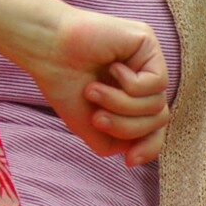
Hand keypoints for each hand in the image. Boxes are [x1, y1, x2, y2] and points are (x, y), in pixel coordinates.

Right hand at [15, 0, 170, 165]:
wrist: (46, 51)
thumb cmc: (63, 84)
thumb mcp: (92, 126)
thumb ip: (118, 142)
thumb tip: (140, 151)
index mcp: (133, 95)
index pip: (156, 128)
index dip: (148, 148)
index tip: (129, 161)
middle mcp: (144, 76)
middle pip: (158, 120)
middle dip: (127, 126)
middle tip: (97, 118)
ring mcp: (148, 59)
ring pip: (157, 104)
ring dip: (121, 105)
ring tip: (93, 91)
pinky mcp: (149, 43)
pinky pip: (157, 83)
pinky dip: (129, 85)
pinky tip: (111, 67)